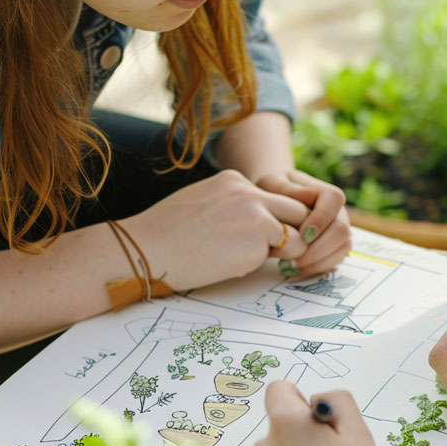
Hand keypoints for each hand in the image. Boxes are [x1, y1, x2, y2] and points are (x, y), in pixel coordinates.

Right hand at [126, 169, 308, 289]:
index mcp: (235, 181)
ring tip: (245, 257)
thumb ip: (235, 207)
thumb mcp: (206, 203)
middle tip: (276, 252)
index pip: (275, 198)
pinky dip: (262, 265)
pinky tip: (230, 263)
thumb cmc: (168, 234)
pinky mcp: (257, 241)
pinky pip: (278, 257)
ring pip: (298, 236)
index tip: (261, 236)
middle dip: (294, 232)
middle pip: (298, 210)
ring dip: (282, 252)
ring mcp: (256, 216)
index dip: (275, 219)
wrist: (148, 249)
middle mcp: (250, 193)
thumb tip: (258, 224)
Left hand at [256, 170, 350, 276]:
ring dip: (318, 262)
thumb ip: (287, 189)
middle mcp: (337, 212)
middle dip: (318, 249)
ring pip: (342, 249)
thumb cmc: (271, 191)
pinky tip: (295, 270)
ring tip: (290, 267)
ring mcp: (337, 231)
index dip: (322, 219)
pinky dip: (316, 269)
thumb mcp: (272, 184)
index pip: (334, 199)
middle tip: (292, 260)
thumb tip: (309, 196)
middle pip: (342, 230)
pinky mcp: (333, 248)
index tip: (303, 235)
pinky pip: (334, 261)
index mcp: (324, 192)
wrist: (271, 202)